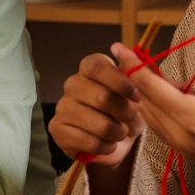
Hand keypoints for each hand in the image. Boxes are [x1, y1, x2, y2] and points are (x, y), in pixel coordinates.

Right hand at [51, 52, 144, 169]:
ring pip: (99, 124)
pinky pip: (89, 142)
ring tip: (120, 133)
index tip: (137, 96)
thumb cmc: (125, 112)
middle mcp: (73, 83)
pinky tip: (108, 144)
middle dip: (125, 113)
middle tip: (131, 119)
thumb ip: (131, 72)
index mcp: (90, 68)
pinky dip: (106, 147)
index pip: (97, 67)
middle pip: (102, 97)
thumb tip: (118, 47)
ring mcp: (62, 106)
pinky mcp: (57, 129)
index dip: (120, 82)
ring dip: (117, 133)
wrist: (114, 141)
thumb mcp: (136, 94)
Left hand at [116, 3, 194, 194]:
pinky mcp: (193, 157)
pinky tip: (175, 92)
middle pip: (144, 104)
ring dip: (148, 95)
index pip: (150, 87)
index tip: (117, 46)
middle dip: (136, 78)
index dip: (131, 64)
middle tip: (133, 53)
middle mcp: (185, 138)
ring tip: (155, 71)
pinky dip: (160, 110)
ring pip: (151, 119)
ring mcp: (187, 151)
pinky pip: (164, 130)